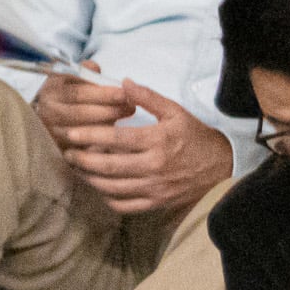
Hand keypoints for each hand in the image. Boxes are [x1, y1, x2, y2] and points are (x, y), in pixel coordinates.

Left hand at [34, 73, 233, 214]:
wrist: (221, 168)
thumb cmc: (195, 137)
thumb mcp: (176, 112)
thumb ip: (148, 98)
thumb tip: (123, 83)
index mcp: (158, 141)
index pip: (117, 139)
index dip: (91, 136)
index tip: (73, 133)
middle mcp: (154, 167)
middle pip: (109, 167)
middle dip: (83, 160)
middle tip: (68, 153)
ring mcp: (155, 188)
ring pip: (113, 188)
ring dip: (91, 179)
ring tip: (78, 169)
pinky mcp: (157, 203)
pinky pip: (125, 205)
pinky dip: (108, 198)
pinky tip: (100, 187)